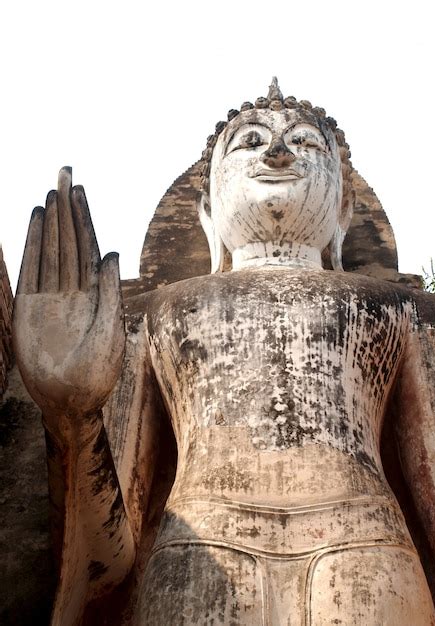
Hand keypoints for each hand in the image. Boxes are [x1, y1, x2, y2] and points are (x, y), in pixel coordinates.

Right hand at [13, 167, 124, 422]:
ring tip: (51, 193)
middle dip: (68, 209)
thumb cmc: (97, 373)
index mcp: (96, 294)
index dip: (85, 219)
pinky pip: (30, 270)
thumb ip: (109, 292)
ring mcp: (50, 297)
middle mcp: (73, 290)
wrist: (70, 402)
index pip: (89, 248)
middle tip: (65, 173)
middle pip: (70, 241)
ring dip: (51, 222)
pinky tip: (35, 223)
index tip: (81, 191)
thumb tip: (111, 252)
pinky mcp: (29, 308)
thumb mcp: (110, 331)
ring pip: (51, 250)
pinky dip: (32, 246)